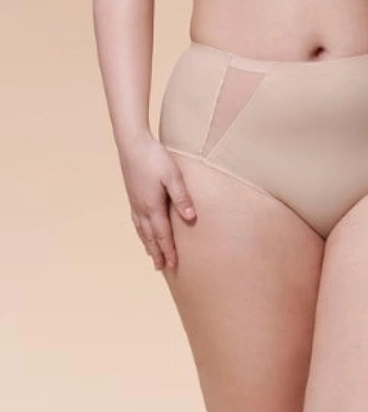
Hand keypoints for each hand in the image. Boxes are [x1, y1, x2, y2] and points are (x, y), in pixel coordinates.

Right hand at [117, 131, 196, 270]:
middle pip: (150, 237)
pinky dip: (140, 232)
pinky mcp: (132, 195)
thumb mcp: (173, 175)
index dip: (168, 250)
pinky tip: (142, 231)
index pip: (162, 234)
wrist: (132, 144)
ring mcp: (135, 202)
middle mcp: (142, 208)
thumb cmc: (155, 157)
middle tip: (162, 268)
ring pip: (141, 230)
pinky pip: (136, 221)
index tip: (174, 265)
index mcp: (153, 206)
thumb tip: (190, 218)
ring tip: (152, 256)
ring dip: (148, 244)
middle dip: (157, 253)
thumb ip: (181, 197)